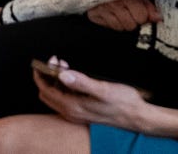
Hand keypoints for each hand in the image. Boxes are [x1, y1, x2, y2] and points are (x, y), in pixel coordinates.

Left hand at [34, 57, 149, 131]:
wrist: (135, 116)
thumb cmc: (122, 102)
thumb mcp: (103, 89)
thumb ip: (81, 82)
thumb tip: (62, 75)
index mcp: (72, 106)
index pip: (46, 90)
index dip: (42, 75)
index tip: (43, 62)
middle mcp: (70, 112)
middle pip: (47, 94)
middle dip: (47, 77)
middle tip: (56, 62)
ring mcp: (76, 113)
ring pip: (56, 97)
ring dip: (55, 82)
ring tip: (65, 67)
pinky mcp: (82, 112)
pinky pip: (64, 100)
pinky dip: (63, 88)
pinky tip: (73, 79)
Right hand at [86, 0, 161, 31]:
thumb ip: (148, 4)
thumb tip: (158, 18)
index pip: (142, 17)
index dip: (145, 15)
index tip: (144, 11)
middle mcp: (114, 3)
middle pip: (131, 25)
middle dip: (135, 20)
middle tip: (133, 11)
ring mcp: (102, 10)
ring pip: (120, 28)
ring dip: (123, 22)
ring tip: (123, 10)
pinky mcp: (94, 14)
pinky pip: (108, 26)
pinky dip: (112, 21)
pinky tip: (113, 12)